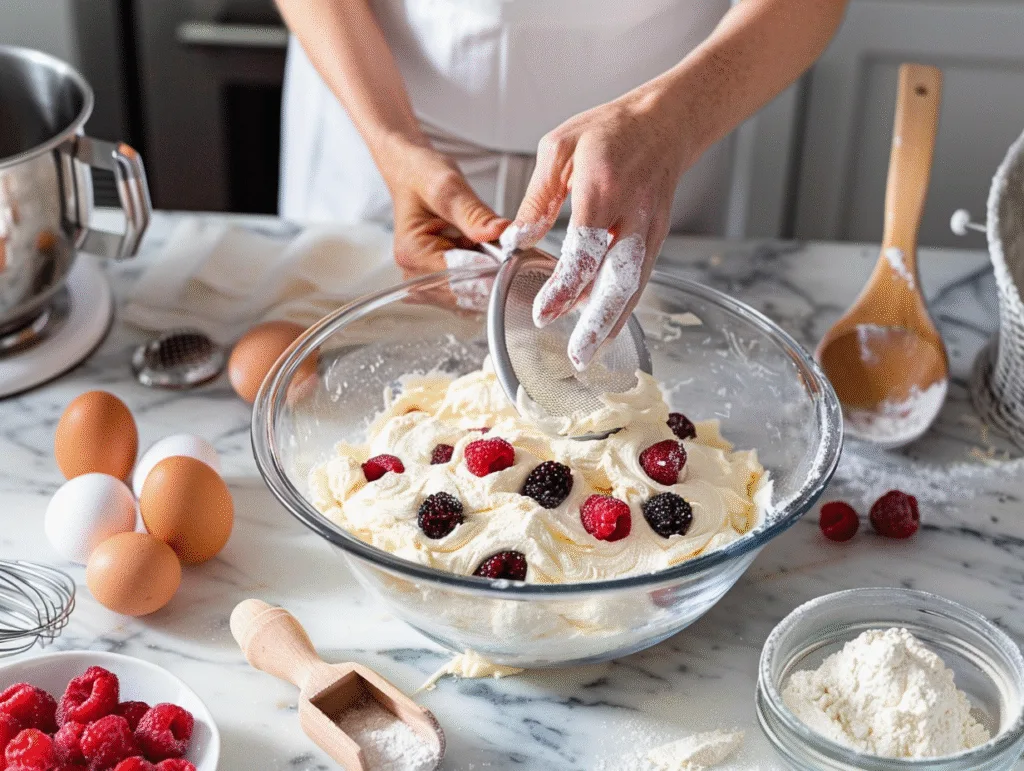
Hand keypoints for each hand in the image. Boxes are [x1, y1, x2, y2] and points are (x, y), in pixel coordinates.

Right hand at [380, 140, 508, 279]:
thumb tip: (500, 232)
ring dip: (488, 276)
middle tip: (509, 251)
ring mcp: (426, 280)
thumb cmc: (423, 176)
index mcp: (412, 253)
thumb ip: (474, 213)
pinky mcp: (438, 280)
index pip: (455, 276)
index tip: (510, 256)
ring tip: (495, 249)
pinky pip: (468, 289)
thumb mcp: (449, 187)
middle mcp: (414, 273)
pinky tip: (488, 256)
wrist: (414, 174)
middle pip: (462, 291)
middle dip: (490, 274)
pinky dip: (483, 276)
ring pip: (468, 295)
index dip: (486, 269)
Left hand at [500, 87, 691, 369]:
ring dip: (612, 323)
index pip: (585, 248)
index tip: (544, 312)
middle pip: (619, 278)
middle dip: (598, 320)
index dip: (565, 285)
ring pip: (634, 286)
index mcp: (604, 187)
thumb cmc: (609, 132)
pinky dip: (622, 308)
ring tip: (588, 353)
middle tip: (578, 355)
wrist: (665, 123)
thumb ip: (536, 199)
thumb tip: (517, 240)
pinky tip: (604, 328)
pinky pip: (640, 280)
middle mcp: (634, 214)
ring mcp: (651, 230)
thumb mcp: (558, 149)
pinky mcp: (657, 240)